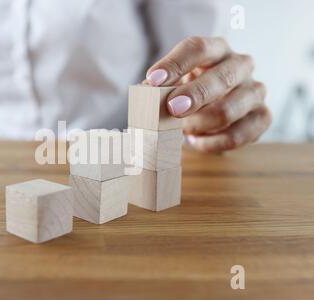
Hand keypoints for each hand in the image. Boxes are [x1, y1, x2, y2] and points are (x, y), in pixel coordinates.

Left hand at [144, 36, 271, 152]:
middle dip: (196, 95)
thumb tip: (146, 93)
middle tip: (172, 108)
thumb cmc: (186, 91)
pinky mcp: (262, 117)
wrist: (210, 109)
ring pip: (231, 108)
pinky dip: (213, 143)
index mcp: (216, 49)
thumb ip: (159, 87)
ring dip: (201, 123)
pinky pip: (239, 135)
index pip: (198, 48)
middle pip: (222, 77)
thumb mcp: (171, 84)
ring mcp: (254, 90)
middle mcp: (240, 65)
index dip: (175, 64)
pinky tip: (196, 142)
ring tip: (183, 130)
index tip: (153, 80)